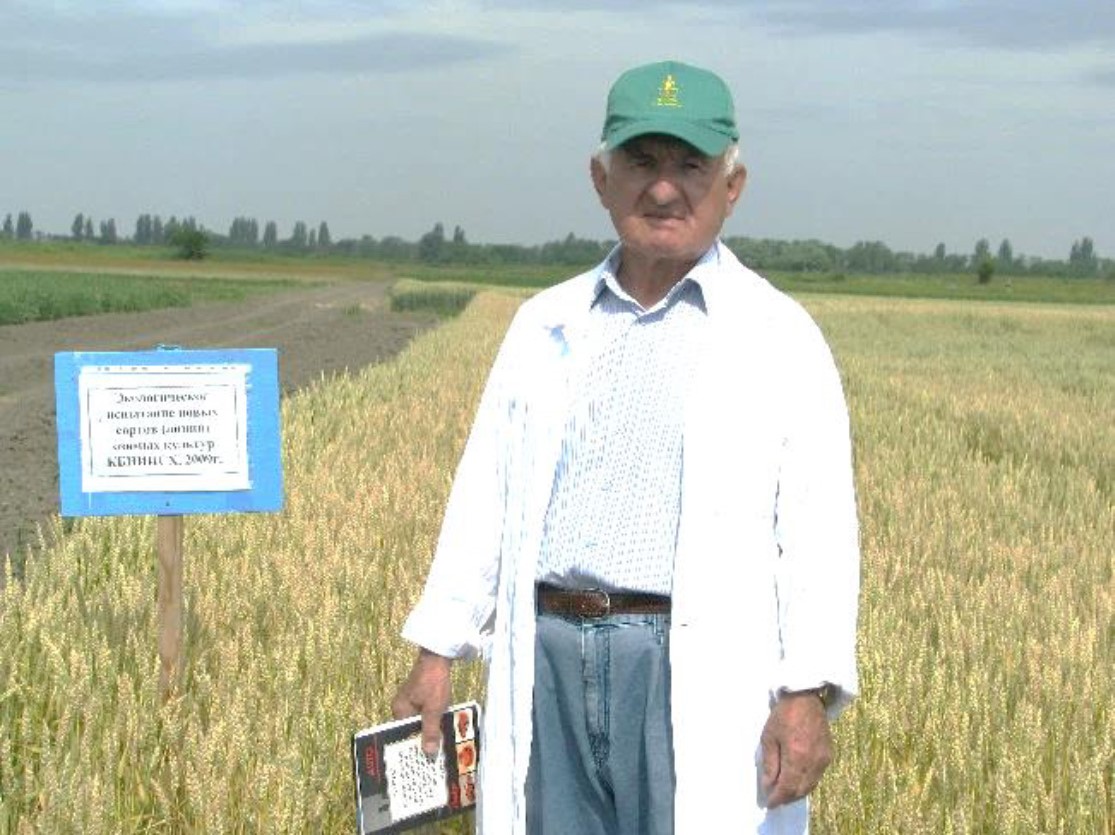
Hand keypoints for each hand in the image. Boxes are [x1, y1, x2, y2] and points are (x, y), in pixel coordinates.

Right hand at [390, 649, 451, 756]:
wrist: (439, 656)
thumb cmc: (434, 681)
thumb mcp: (434, 709)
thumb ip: (430, 731)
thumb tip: (428, 753)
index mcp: (400, 710)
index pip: (404, 735)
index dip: (413, 747)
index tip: (423, 760)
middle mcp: (402, 706)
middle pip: (412, 729)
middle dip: (424, 739)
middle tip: (435, 754)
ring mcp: (411, 699)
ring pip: (421, 721)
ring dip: (431, 729)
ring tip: (441, 743)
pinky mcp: (421, 694)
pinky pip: (426, 712)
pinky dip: (434, 719)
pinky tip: (444, 725)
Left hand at [759, 691, 832, 807]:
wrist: (806, 697)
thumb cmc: (784, 714)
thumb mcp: (769, 737)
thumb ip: (770, 764)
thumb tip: (769, 785)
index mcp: (797, 757)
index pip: (788, 787)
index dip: (778, 798)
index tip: (769, 804)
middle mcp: (814, 762)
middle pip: (800, 790)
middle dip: (787, 797)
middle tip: (775, 799)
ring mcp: (824, 760)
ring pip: (810, 786)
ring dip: (797, 792)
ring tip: (784, 792)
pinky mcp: (829, 755)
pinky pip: (817, 777)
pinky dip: (806, 783)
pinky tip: (796, 780)